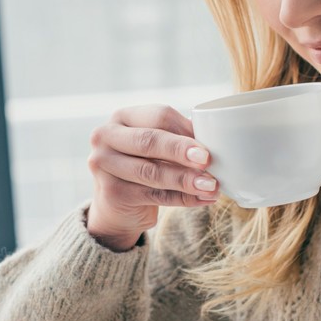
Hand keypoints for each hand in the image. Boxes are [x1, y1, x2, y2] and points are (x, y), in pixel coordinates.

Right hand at [86, 105, 219, 250]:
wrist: (117, 204)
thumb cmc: (144, 166)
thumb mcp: (157, 147)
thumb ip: (179, 139)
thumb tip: (216, 142)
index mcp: (122, 117)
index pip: (159, 116)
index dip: (186, 129)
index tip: (210, 142)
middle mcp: (106, 136)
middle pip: (149, 141)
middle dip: (181, 151)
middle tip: (208, 160)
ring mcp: (104, 165)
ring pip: (152, 172)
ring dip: (186, 180)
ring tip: (212, 186)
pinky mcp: (111, 193)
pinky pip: (154, 196)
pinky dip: (182, 198)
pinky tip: (203, 199)